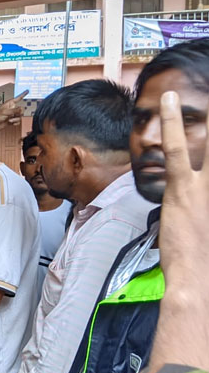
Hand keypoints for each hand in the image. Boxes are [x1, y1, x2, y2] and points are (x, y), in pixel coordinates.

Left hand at [0, 90, 27, 130]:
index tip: (27, 91)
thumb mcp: (5, 112)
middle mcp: (12, 109)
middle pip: (21, 109)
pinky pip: (18, 121)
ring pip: (20, 116)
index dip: (22, 94)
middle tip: (13, 115)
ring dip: (15, 119)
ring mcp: (12, 115)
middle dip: (18, 113)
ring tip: (9, 120)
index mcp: (10, 104)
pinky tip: (10, 122)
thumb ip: (14, 110)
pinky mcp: (12, 120)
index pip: (18, 98)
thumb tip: (21, 109)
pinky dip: (15, 123)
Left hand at [156, 91, 208, 311]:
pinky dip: (172, 124)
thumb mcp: (203, 228)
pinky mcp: (184, 188)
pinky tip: (167, 102)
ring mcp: (208, 186)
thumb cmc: (206, 264)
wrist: (201, 281)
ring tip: (200, 91)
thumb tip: (195, 202)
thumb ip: (199, 205)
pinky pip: (178, 149)